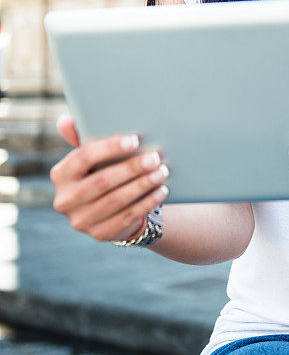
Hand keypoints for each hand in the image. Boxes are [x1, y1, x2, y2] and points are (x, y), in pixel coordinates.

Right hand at [51, 114, 168, 241]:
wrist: (110, 210)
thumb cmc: (102, 172)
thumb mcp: (92, 157)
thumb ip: (82, 138)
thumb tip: (66, 120)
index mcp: (60, 174)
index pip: (83, 156)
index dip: (109, 147)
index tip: (135, 140)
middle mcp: (65, 200)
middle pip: (102, 180)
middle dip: (132, 168)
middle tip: (156, 157)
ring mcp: (80, 220)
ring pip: (117, 200)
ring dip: (143, 184)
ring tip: (162, 171)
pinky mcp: (99, 234)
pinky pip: (127, 216)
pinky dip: (147, 202)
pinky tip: (162, 190)